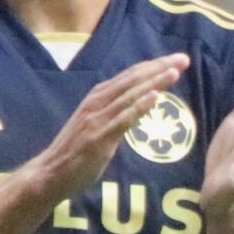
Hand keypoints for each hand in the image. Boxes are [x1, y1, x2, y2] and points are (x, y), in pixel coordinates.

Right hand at [28, 54, 191, 200]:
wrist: (49, 174)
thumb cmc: (73, 152)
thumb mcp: (94, 125)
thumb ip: (114, 113)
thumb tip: (136, 106)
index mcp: (96, 98)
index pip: (129, 76)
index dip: (153, 66)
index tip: (175, 60)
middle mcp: (96, 103)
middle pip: (132, 80)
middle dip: (159, 68)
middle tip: (184, 59)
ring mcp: (97, 119)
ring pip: (130, 96)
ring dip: (153, 82)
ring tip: (175, 71)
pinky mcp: (99, 138)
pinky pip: (123, 119)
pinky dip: (140, 106)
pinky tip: (155, 96)